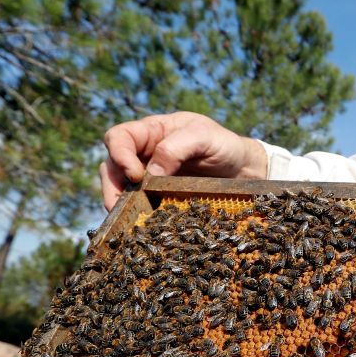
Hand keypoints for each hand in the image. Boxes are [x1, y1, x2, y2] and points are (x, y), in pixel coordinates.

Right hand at [100, 111, 267, 210]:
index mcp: (152, 131)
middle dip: (112, 185)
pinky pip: (139, 204)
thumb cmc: (224, 145)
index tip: (136, 176)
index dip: (119, 155)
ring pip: (121, 187)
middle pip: (112, 165)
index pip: (119, 137)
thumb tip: (149, 173)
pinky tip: (140, 225)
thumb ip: (176, 148)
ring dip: (119, 203)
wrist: (243, 169)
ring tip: (125, 220)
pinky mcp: (158, 196)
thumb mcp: (205, 137)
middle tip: (118, 207)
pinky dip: (136, 214)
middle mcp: (145, 153)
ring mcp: (150, 176)